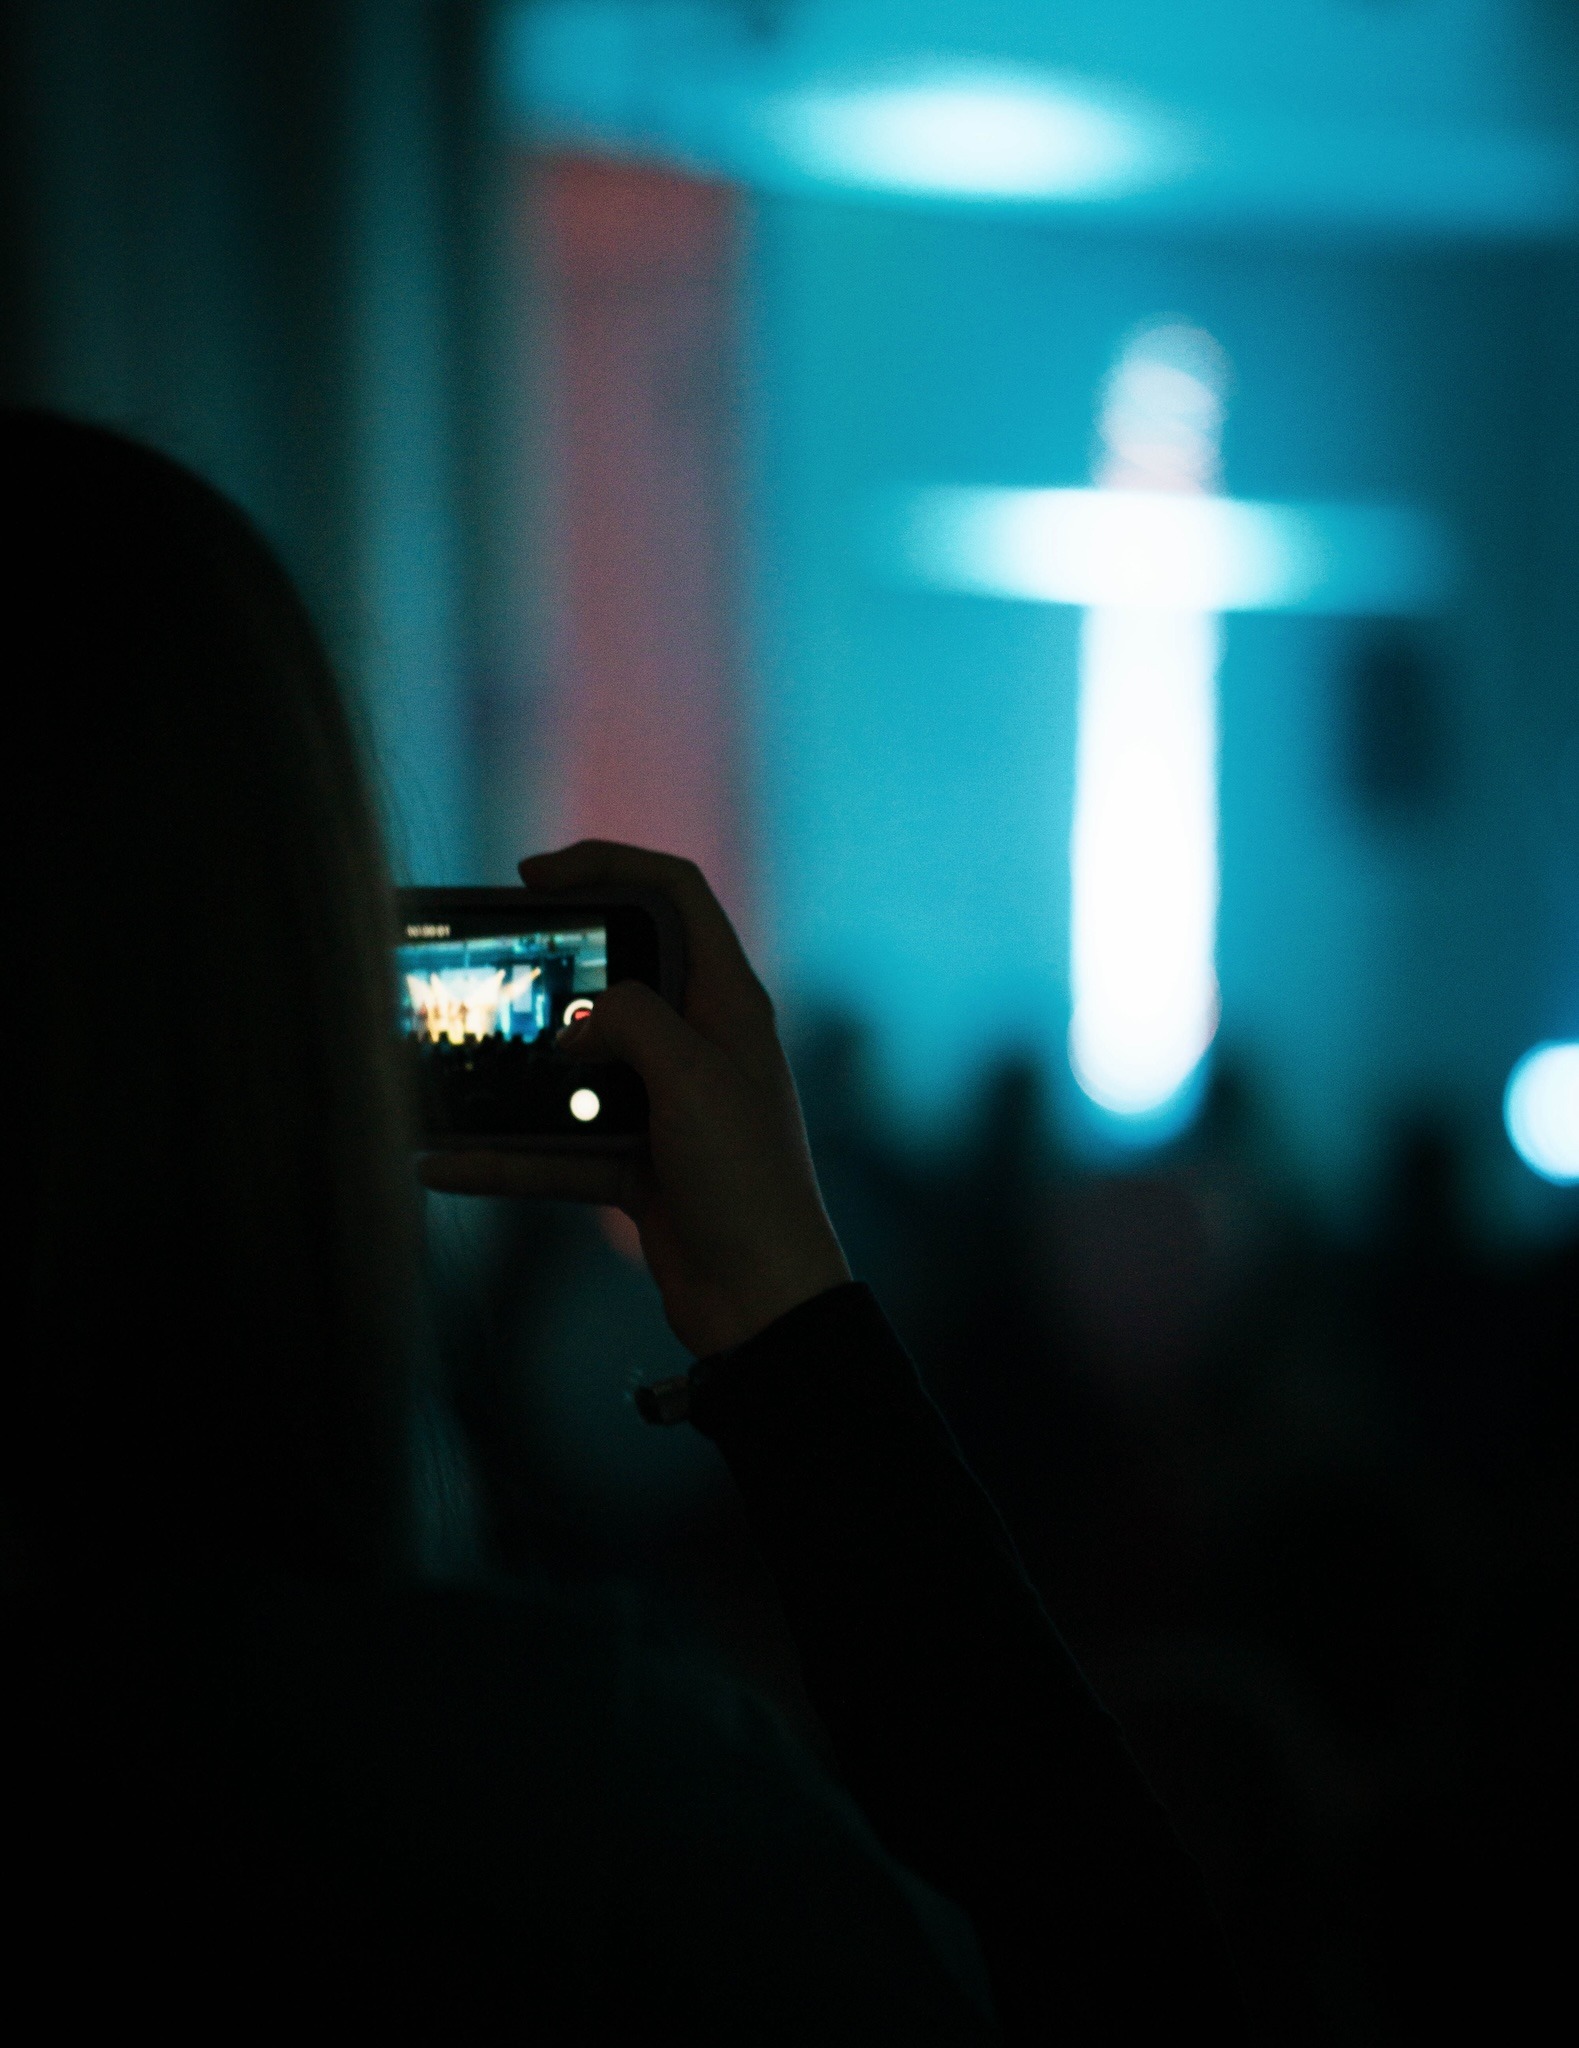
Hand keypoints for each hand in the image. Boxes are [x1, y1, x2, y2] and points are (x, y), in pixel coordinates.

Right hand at [417, 843, 850, 1355]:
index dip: (608, 864)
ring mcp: (664, 1106)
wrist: (763, 1304)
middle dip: (545, 969)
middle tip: (481, 965)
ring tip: (440, 1066)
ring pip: (572, 1070)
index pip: (675, 894)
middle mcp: (697, 1044)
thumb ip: (631, 1021)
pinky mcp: (635, 1166)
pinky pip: (555, 1149)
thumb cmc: (748, 1184)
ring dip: (512, 1074)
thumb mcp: (693, 1079)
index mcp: (728, 1003)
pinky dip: (501, 1158)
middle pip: (613, 976)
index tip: (534, 874)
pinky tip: (440, 1164)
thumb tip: (581, 1017)